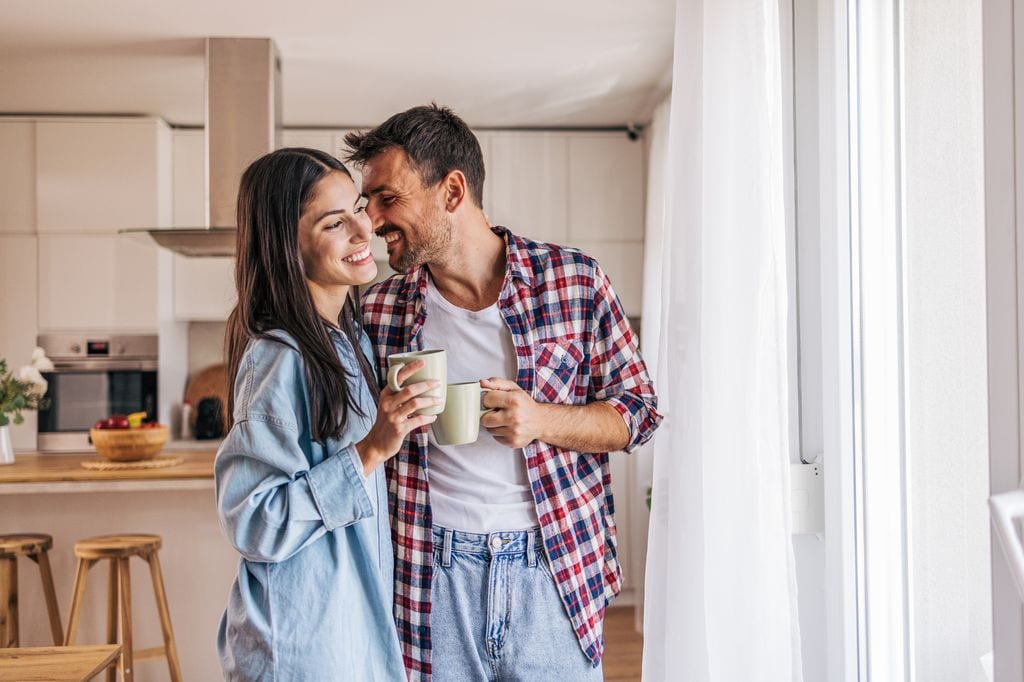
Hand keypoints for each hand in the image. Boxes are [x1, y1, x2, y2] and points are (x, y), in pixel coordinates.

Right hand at [356, 359, 439, 474]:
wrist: (376, 444)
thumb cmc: (386, 423)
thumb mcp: (388, 406)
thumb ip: (400, 396)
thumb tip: (422, 385)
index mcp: (386, 394)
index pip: (398, 377)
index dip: (411, 368)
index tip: (423, 362)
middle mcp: (388, 403)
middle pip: (410, 389)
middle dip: (426, 384)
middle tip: (438, 383)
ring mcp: (393, 416)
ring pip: (415, 404)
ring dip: (430, 401)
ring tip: (440, 400)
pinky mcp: (399, 428)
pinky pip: (418, 420)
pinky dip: (428, 418)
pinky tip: (434, 416)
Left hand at [480, 377, 545, 447]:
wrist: (540, 421)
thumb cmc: (525, 404)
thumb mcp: (513, 388)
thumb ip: (496, 383)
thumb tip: (482, 383)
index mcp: (514, 401)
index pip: (487, 400)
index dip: (489, 400)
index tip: (494, 401)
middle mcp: (514, 417)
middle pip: (485, 419)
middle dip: (489, 415)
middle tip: (498, 412)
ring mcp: (514, 431)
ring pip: (489, 429)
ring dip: (494, 425)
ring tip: (505, 420)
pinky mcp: (513, 442)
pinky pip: (496, 438)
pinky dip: (499, 433)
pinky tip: (508, 427)